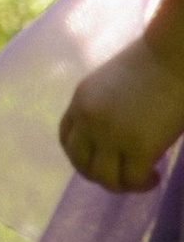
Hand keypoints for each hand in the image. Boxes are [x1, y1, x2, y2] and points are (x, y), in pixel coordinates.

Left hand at [60, 26, 183, 191]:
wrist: (173, 56)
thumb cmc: (152, 64)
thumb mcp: (112, 84)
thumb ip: (104, 109)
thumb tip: (114, 138)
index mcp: (80, 101)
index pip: (67, 139)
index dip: (81, 156)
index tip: (101, 160)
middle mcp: (89, 120)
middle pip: (80, 163)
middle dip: (99, 175)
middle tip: (122, 176)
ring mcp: (110, 135)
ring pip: (104, 178)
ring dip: (122, 185)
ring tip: (143, 179)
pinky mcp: (137, 147)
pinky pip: (132, 179)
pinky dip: (143, 184)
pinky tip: (156, 176)